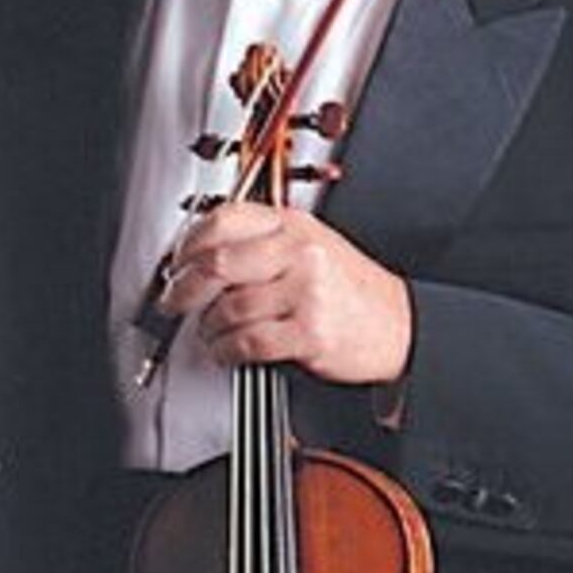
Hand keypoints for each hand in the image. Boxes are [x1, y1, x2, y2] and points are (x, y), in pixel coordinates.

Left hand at [156, 200, 412, 385]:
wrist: (400, 325)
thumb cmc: (351, 289)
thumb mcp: (312, 246)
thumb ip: (261, 243)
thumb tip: (200, 256)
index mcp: (294, 224)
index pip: (224, 220)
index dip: (188, 244)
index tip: (177, 263)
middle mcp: (300, 252)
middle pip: (217, 263)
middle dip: (182, 288)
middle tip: (172, 301)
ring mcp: (306, 292)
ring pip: (228, 308)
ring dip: (208, 327)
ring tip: (211, 332)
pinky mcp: (309, 332)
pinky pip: (248, 342)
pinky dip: (227, 351)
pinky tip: (228, 351)